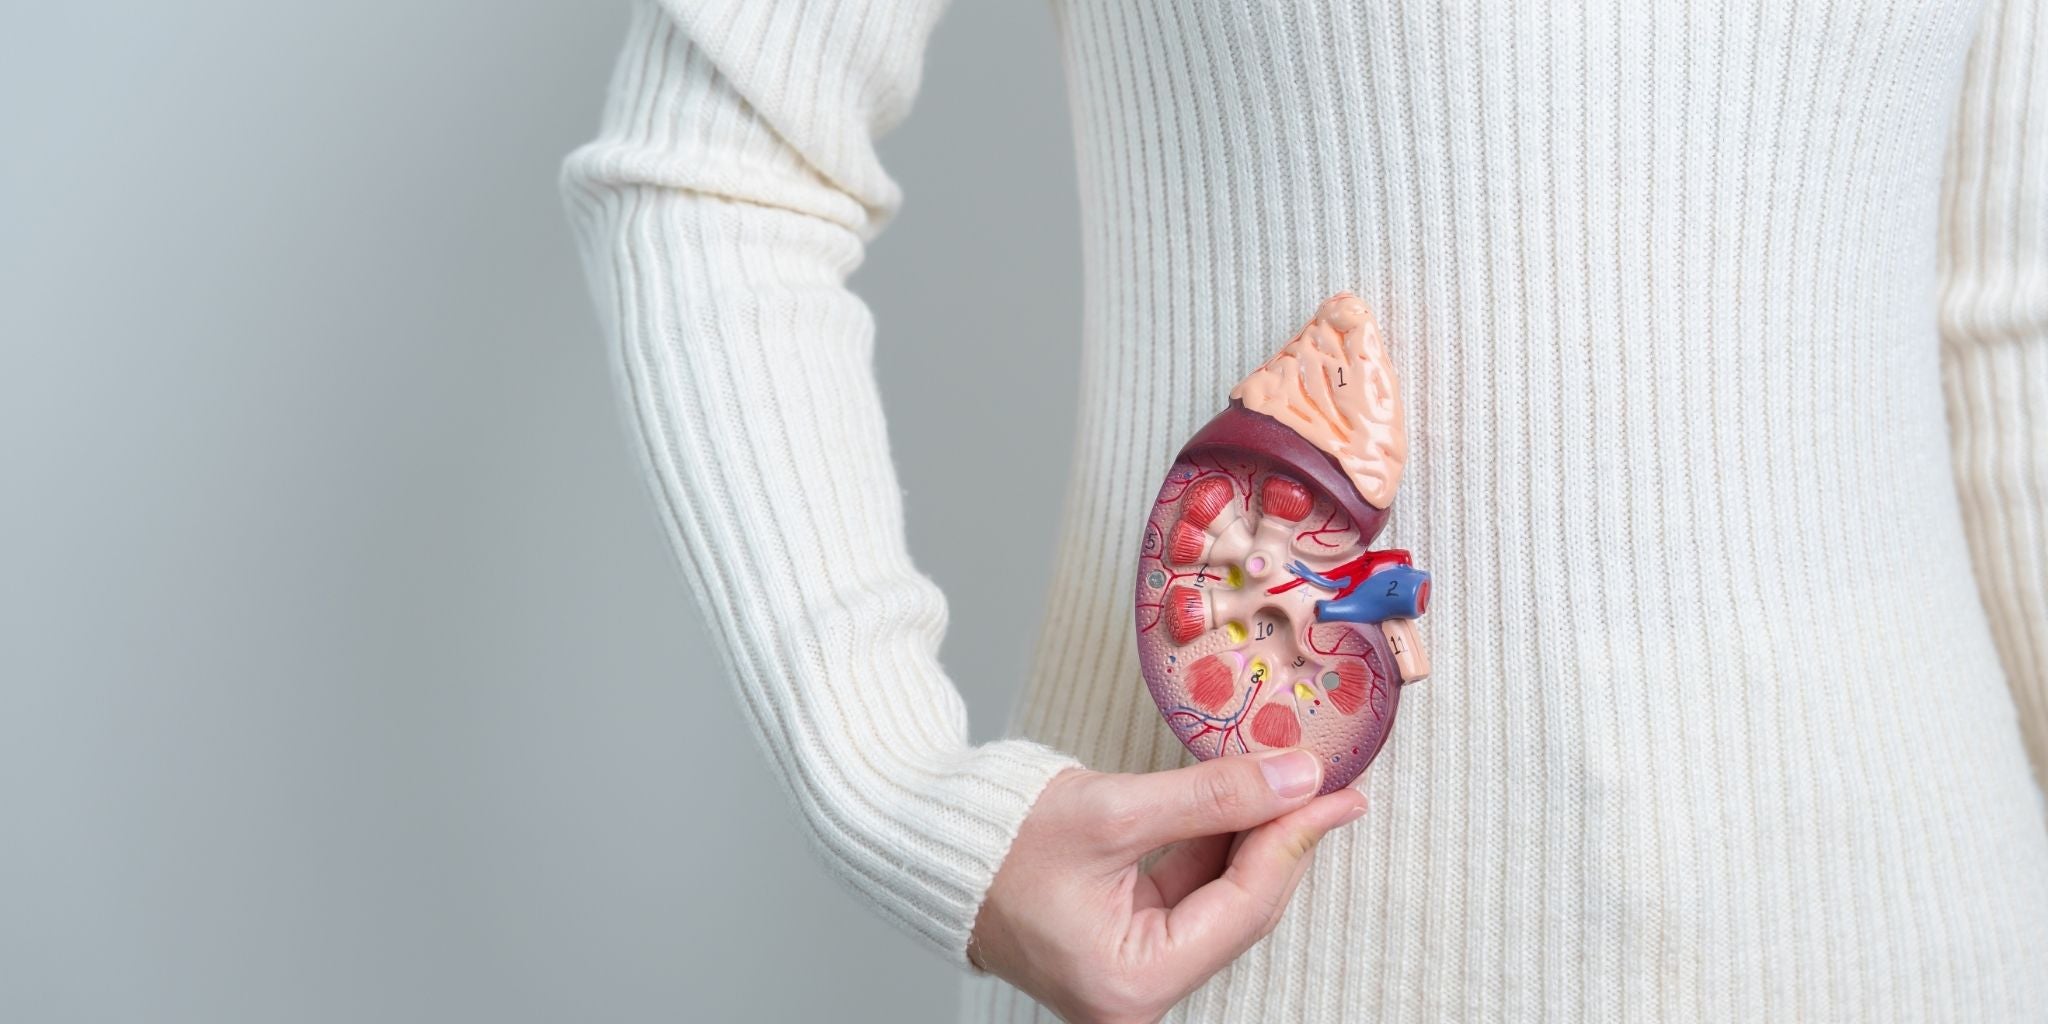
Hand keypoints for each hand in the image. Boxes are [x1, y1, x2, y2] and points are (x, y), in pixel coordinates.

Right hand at [966, 749, 1367, 1023]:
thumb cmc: (999, 840)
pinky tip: (1246, 800)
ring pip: (1221, 899)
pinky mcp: (1126, 939)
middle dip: (1283, 840)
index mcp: (1132, 983)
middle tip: (1329, 783)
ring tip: (1297, 784)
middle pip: (1240, 910)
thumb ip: (1213, 797)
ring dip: (1256, 838)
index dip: (1294, 841)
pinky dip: (1218, 844)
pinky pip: (1191, 892)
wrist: (930, 844)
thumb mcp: (1114, 812)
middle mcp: (1137, 993)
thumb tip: (1299, 780)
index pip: (1242, 907)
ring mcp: (1132, 968)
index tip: (1334, 790)